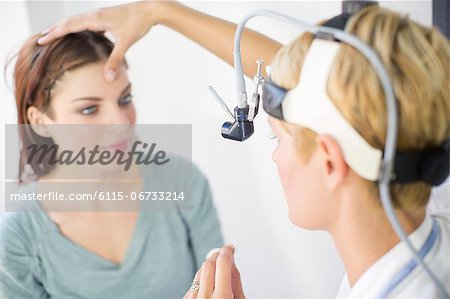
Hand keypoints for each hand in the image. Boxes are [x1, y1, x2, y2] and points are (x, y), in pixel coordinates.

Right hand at [37, 1, 170, 80]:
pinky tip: (80, 32)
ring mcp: (101, 14)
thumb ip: (115, 60)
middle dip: (55, 30)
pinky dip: (78, 26)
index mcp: (96, 19)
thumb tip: (108, 78)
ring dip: (65, 26)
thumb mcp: (126, 42)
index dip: (55, 33)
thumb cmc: (139, 23)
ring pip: (77, 19)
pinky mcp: (107, 16)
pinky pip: (87, 21)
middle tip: (40, 38)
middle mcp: (96, 14)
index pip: (69, 26)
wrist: (151, 9)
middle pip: (69, 21)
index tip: (41, 39)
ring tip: (55, 33)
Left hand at [184, 245, 244, 298]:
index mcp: (222, 297)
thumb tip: (232, 263)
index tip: (230, 248)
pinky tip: (208, 286)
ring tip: (217, 272)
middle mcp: (204, 297)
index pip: (222, 263)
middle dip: (217, 255)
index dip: (227, 251)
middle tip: (224, 254)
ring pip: (199, 272)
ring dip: (209, 267)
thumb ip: (236, 283)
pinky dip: (202, 280)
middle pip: (208, 264)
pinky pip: (193, 283)